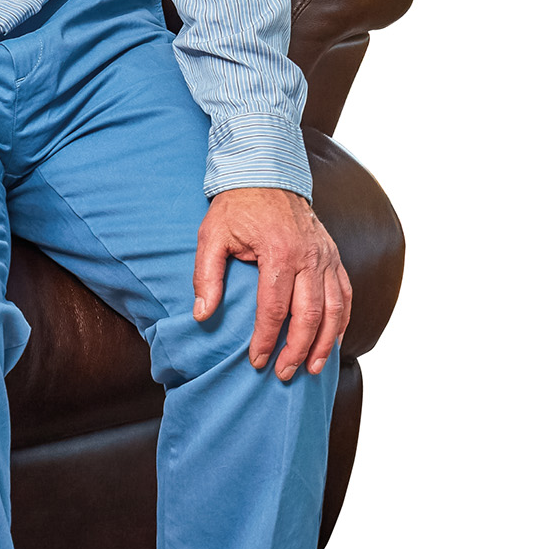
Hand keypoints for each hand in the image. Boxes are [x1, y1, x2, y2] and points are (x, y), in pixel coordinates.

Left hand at [192, 187, 351, 380]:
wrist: (266, 174)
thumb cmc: (236, 207)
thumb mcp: (211, 236)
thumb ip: (206, 276)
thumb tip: (202, 315)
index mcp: (279, 253)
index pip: (275, 308)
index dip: (266, 339)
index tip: (257, 361)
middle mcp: (309, 256)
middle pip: (310, 314)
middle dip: (298, 349)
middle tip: (284, 374)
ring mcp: (326, 256)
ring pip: (335, 308)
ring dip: (326, 342)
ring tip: (313, 369)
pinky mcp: (333, 256)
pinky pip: (345, 294)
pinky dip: (342, 321)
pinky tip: (332, 341)